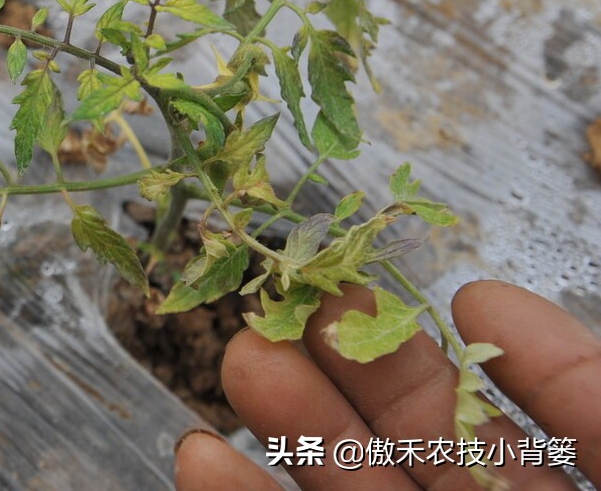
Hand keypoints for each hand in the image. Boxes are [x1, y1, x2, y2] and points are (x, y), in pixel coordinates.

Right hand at [175, 280, 599, 489]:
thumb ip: (588, 393)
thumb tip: (484, 299)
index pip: (537, 423)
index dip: (485, 353)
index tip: (455, 289)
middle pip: (422, 442)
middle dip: (355, 364)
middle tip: (294, 300)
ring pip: (347, 487)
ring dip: (289, 424)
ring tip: (242, 359)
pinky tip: (199, 460)